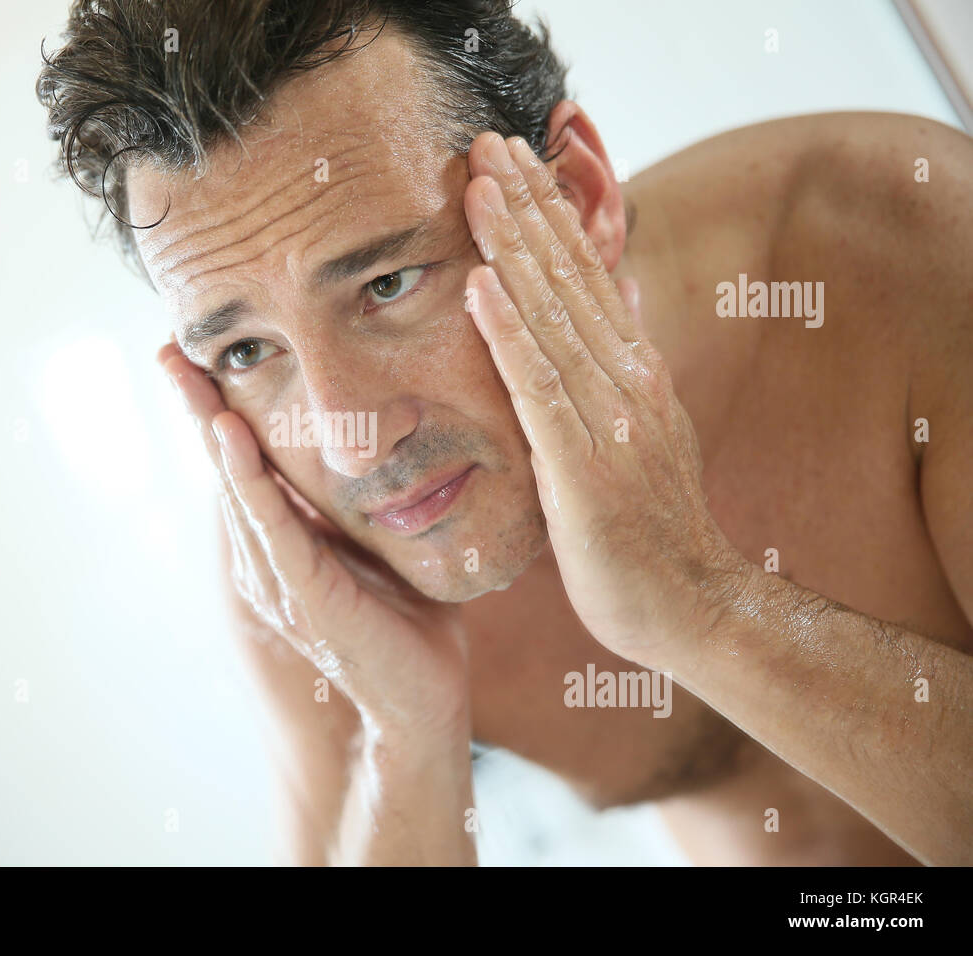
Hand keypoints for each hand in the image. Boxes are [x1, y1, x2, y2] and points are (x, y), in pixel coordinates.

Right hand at [158, 342, 471, 741]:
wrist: (422, 704)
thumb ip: (359, 504)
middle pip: (226, 471)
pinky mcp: (305, 597)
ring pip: (239, 491)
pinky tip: (233, 437)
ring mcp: (279, 581)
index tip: (200, 359)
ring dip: (213, 431)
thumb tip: (372, 444)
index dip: (220, 413)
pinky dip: (250, 480)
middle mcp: (267, 560)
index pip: (246, 467)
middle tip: (171, 349)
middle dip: (198, 408)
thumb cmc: (410, 625)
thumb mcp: (380, 546)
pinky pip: (273, 528)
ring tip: (191, 377)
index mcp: (284, 545)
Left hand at [461, 133, 751, 669]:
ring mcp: (609, 419)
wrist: (688, 605)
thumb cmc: (648, 527)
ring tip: (476, 186)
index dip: (547, 216)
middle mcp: (627, 380)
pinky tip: (481, 287)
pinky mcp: (585, 466)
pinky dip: (510, 333)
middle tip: (485, 143)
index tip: (511, 163)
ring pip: (553, 316)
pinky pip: (540, 387)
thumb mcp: (641, 432)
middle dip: (525, 206)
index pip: (586, 276)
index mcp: (633, 371)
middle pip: (570, 277)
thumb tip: (611, 304)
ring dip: (512, 247)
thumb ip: (620, 369)